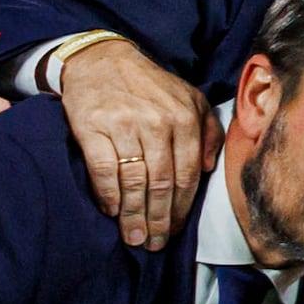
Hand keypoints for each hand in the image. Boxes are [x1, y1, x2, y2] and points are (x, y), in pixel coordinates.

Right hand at [52, 39, 210, 249]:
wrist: (102, 60)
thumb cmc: (150, 86)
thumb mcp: (190, 98)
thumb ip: (209, 131)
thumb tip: (210, 168)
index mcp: (185, 119)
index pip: (187, 175)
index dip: (182, 209)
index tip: (175, 231)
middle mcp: (158, 123)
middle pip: (162, 183)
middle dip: (159, 219)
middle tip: (154, 244)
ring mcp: (124, 125)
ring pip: (134, 180)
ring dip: (134, 214)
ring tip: (134, 237)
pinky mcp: (93, 127)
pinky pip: (104, 169)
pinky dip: (108, 194)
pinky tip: (111, 211)